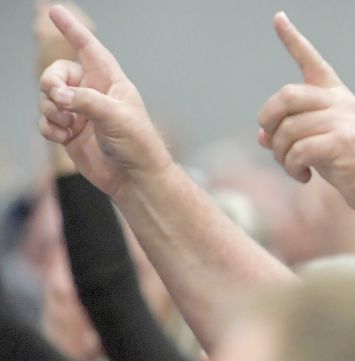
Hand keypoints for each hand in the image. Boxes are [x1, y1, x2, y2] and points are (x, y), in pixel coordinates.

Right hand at [38, 5, 174, 198]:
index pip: (88, 48)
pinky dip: (49, 127)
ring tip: (68, 125)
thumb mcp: (116, 117)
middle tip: (57, 98)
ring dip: (51, 110)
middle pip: (56, 73)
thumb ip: (86, 101)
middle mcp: (93, 93)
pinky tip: (64, 137)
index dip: (72, 29)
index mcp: (110, 81)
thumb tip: (58, 95)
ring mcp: (79, 112)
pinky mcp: (69, 131)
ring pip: (47, 98)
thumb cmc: (138, 145)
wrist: (134, 179)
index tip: (55, 10)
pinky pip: (45, 120)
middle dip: (50, 83)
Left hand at [257, 12, 354, 226]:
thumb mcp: (326, 144)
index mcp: (340, 98)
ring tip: (293, 168)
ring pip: (289, 129)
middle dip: (269, 119)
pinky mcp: (343, 144)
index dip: (293, 40)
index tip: (278, 18)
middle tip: (270, 142)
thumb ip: (298, 133)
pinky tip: (303, 176)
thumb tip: (262, 136)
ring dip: (281, 154)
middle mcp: (342, 104)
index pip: (313, 62)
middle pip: (287, 96)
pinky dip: (292, 166)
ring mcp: (344, 122)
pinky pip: (299, 150)